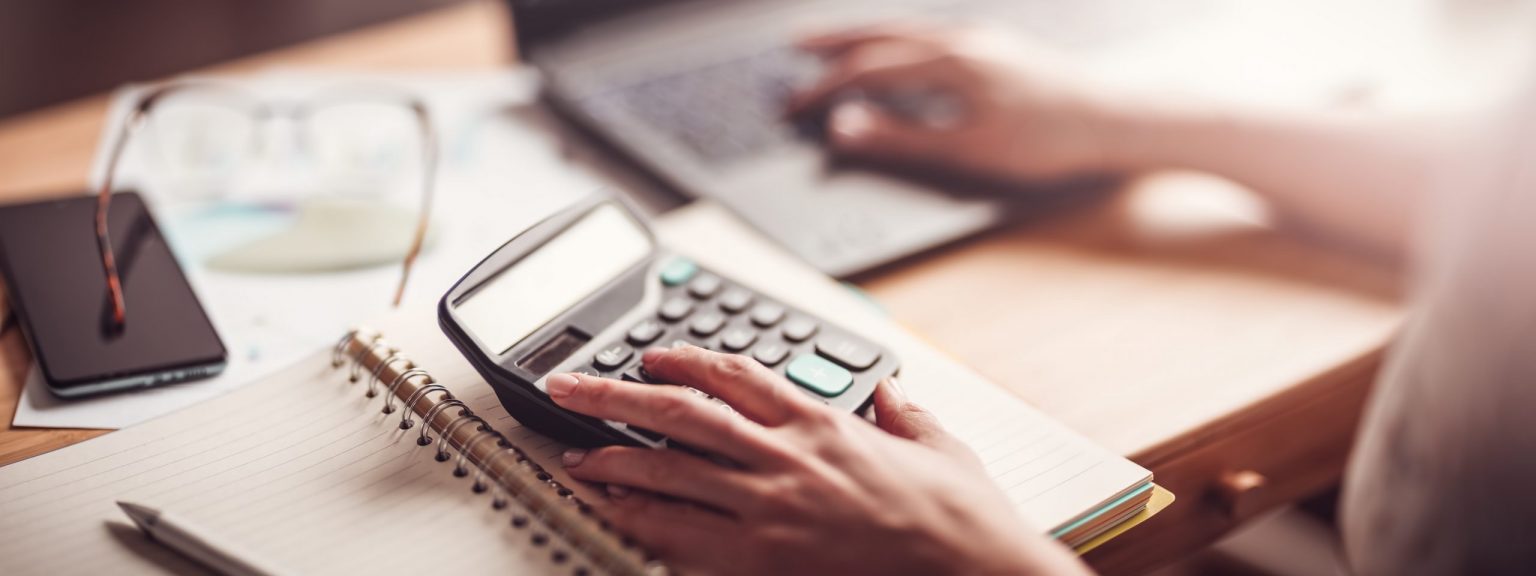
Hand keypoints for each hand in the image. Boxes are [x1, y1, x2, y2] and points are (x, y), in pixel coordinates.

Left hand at [544, 346, 1091, 575]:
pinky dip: (640, 520)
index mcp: (824, 424)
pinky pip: (683, 536)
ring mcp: (771, 511)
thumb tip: (890, 394)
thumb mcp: (937, 444)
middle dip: (614, 397)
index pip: (735, 377)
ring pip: (669, 474)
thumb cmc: (959, 518)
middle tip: (568, 387)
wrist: (973, 572)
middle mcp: (787, 459)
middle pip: (680, 416)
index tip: (652, 356)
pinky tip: (611, 513)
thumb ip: (901, 414)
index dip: (683, 360)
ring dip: (612, 461)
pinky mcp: (764, 560)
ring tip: (572, 454)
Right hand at [790, 24, 1125, 182]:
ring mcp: (983, 40)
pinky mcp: (999, 50)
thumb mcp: (966, 150)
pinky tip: (902, 54)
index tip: (794, 106)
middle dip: (835, 41)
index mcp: (950, 61)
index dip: (825, 89)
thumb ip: (900, 139)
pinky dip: (901, 41)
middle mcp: (963, 40)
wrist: (1118, 121)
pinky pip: (933, 36)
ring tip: (837, 43)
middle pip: (883, 34)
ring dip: (867, 36)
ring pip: (909, 30)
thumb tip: (846, 127)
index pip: (868, 70)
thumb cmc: (1051, 140)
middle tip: (796, 45)